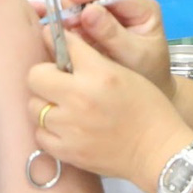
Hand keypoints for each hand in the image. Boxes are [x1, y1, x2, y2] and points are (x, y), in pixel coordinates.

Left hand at [30, 32, 192, 190]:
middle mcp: (79, 97)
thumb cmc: (149, 109)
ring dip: (45, 104)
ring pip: (34, 107)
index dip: (54, 41)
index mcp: (98, 73)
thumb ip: (92, 61)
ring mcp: (70, 126)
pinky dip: (48, 131)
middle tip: (58, 83)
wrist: (158, 150)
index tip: (52, 42)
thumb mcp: (125, 73)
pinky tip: (65, 129)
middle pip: (36, 76)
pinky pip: (40, 134)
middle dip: (45, 76)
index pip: (62, 45)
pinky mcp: (67, 151)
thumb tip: (61, 50)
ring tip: (63, 108)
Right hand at [58, 0, 174, 98]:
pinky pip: (70, 6)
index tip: (70, 0)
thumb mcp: (134, 56)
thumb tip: (87, 11)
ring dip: (67, 4)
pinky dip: (56, 10)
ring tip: (65, 28)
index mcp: (141, 6)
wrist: (146, 91)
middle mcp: (123, 1)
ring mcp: (105, 9)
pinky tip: (41, 15)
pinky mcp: (90, 19)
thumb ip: (112, 34)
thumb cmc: (147, 74)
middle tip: (68, 19)